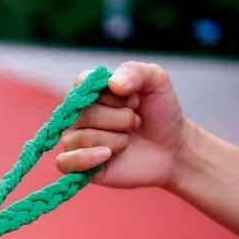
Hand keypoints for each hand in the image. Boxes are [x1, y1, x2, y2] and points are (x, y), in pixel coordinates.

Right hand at [56, 61, 190, 188]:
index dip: (113, 95)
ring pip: (83, 138)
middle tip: (135, 122)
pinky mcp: (79, 166)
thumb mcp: (157, 83)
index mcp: (90, 91)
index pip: (83, 83)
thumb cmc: (160, 114)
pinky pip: (66, 162)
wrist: (172, 150)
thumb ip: (136, 72)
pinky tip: (107, 155)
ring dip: (117, 140)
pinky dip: (85, 159)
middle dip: (121, 119)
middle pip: (86, 114)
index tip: (135, 100)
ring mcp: (77, 140)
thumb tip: (113, 83)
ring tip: (128, 141)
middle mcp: (77, 114)